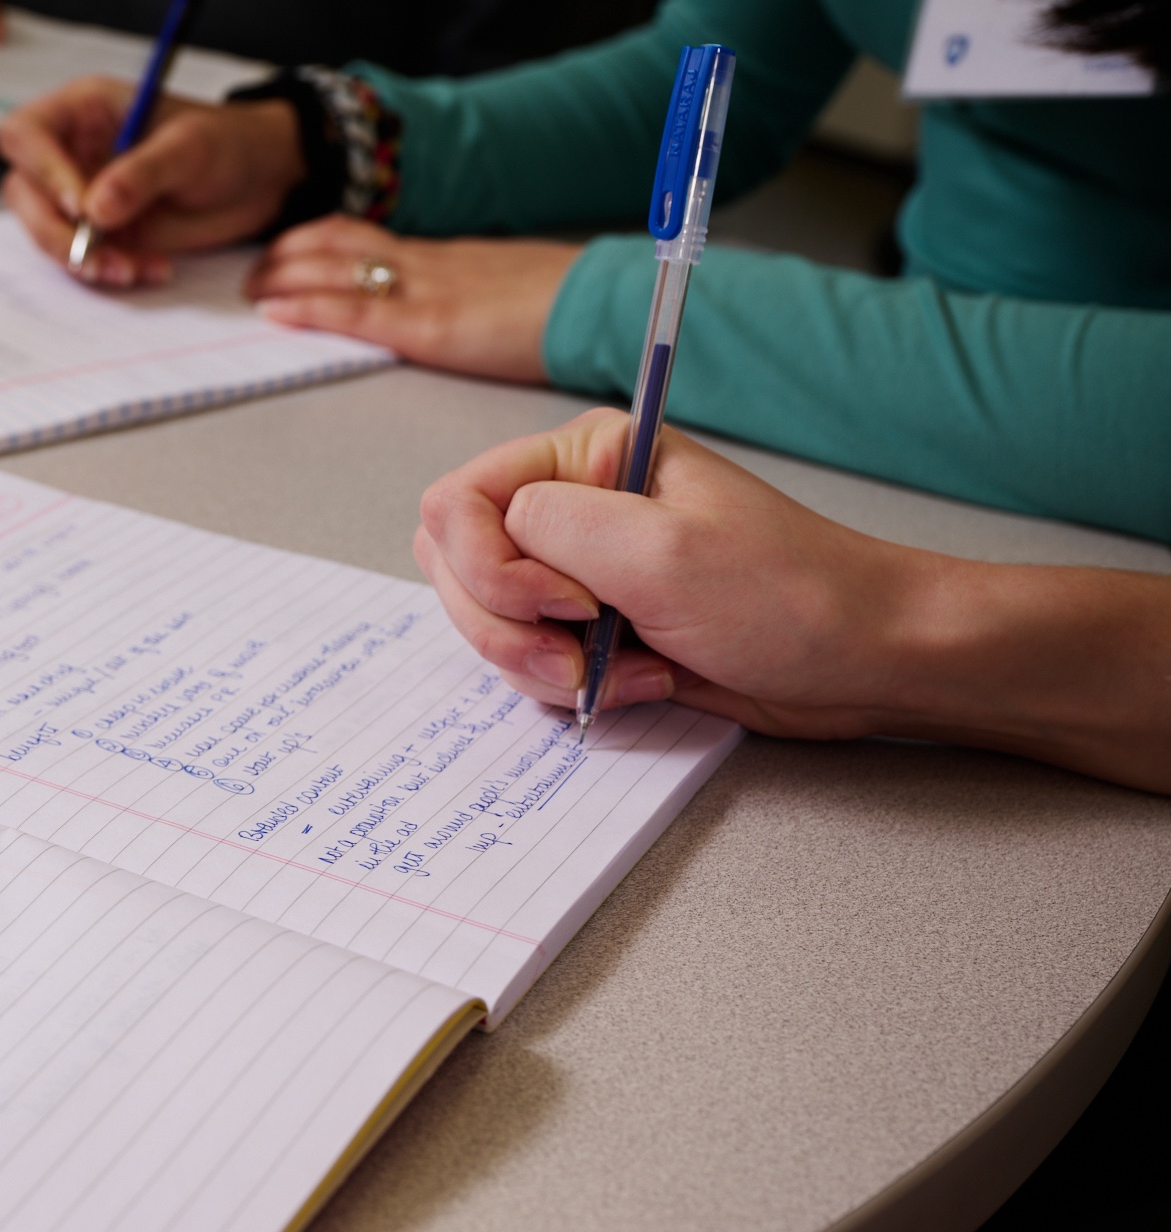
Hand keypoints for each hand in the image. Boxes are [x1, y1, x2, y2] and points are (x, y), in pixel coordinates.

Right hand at [0, 78, 303, 285]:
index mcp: (83, 111)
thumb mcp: (189, 149)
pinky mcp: (103, 233)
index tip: (79, 205)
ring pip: (47, 231)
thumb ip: (141, 174)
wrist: (259, 180)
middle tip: (94, 254)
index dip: (43, 170)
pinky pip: (83, 259)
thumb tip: (94, 207)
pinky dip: (110, 272)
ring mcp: (83, 195)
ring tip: (132, 268)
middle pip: (25, 191)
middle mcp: (73, 152)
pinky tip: (150, 269)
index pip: (27, 134)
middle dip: (54, 230)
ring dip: (82, 259)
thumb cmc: (227, 143)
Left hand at [248, 218, 578, 383]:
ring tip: (252, 293)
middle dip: (284, 255)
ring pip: (332, 268)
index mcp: (439, 255)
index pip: (361, 234)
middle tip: (252, 275)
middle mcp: (422, 263)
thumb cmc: (555, 305)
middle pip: (335, 242)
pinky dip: (308, 308)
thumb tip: (443, 310)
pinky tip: (278, 312)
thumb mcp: (497, 289)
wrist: (592, 305)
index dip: (313, 239)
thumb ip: (461, 294)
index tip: (283, 250)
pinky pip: (354, 310)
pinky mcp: (427, 325)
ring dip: (282, 278)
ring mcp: (422, 290)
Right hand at [414, 409, 1170, 792]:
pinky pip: (528, 662)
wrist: (862, 660)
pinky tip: (640, 682)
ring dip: (537, 665)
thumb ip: (544, 525)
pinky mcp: (594, 628)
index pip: (457, 501)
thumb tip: (479, 532)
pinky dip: (568, 687)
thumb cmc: (785, 595)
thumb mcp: (657, 549)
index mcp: (585, 458)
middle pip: (456, 565)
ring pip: (485, 621)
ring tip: (616, 673)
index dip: (489, 566)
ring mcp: (578, 571)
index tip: (568, 604)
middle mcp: (572, 507)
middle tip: (579, 650)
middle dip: (504, 625)